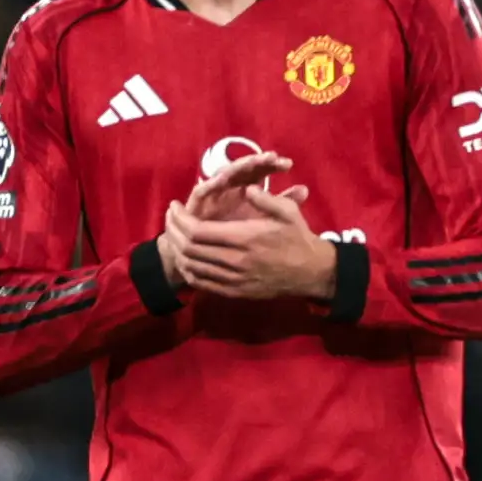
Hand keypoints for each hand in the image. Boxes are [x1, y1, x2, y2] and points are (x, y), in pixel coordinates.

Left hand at [159, 147, 295, 282]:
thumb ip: (266, 198)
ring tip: (174, 235)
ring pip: (192, 266)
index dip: (180, 219)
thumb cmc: (298, 238)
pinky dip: (188, 270)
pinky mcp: (235, 292)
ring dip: (177, 250)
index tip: (174, 207)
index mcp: (245, 238)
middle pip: (189, 249)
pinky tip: (186, 258)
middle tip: (170, 218)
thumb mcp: (288, 212)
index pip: (197, 231)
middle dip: (173, 231)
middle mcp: (235, 260)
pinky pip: (202, 283)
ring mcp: (234, 279)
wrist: (312, 273)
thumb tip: (246, 188)